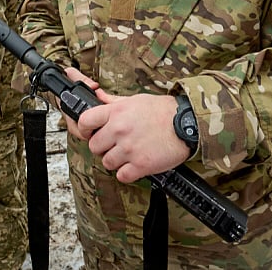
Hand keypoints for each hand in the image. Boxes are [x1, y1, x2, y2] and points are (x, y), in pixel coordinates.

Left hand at [64, 68, 190, 183]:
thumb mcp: (135, 100)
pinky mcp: (141, 164)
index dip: (84, 129)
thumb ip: (112, 101)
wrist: (187, 123)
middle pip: (94, 146)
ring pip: (106, 162)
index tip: (89, 132)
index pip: (84, 121)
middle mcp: (119, 129)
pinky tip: (134, 165)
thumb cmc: (162, 111)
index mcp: (116, 112)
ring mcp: (129, 148)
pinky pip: (122, 176)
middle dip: (103, 147)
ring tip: (127, 154)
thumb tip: (96, 95)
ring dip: (115, 161)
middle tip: (114, 145)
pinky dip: (127, 173)